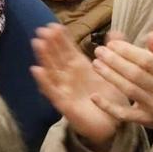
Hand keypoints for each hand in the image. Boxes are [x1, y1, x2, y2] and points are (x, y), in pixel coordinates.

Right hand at [31, 25, 132, 148]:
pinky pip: (53, 92)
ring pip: (51, 71)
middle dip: (50, 43)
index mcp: (81, 68)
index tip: (54, 25)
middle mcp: (70, 77)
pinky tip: (37, 70)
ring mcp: (65, 89)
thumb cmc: (111, 99)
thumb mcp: (114, 73)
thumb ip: (112, 53)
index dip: (61, 38)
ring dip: (44, 57)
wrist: (112, 126)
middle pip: (57, 57)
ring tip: (38, 43)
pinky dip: (44, 81)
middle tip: (43, 29)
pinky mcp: (64, 104)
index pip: (68, 50)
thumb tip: (115, 31)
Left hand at [92, 32, 152, 129]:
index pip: (147, 61)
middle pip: (135, 74)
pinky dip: (108, 107)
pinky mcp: (144, 119)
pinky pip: (124, 114)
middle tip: (99, 51)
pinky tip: (94, 97)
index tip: (113, 44)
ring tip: (96, 64)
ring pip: (128, 90)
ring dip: (110, 76)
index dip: (128, 51)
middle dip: (115, 61)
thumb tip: (151, 34)